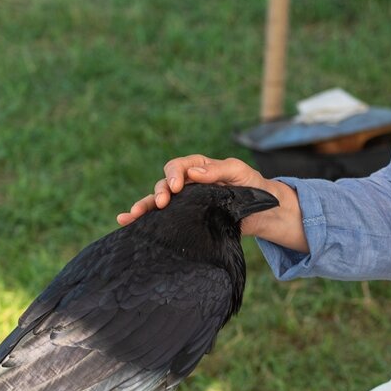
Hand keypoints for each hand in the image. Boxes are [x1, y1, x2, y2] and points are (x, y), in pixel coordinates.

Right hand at [117, 154, 308, 251]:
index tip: (176, 186)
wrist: (263, 212)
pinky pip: (163, 219)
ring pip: (159, 203)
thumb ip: (218, 170)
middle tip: (163, 203)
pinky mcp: (186, 221)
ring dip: (144, 207)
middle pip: (164, 185)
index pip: (179, 167)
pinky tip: (127, 223)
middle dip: (159, 192)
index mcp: (199, 168)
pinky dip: (144, 220)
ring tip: (131, 216)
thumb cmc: (253, 186)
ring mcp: (186, 204)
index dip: (174, 174)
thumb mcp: (239, 172)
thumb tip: (194, 174)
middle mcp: (188, 185)